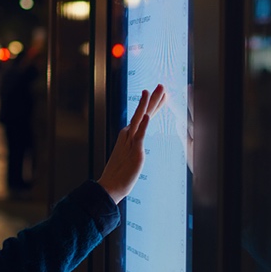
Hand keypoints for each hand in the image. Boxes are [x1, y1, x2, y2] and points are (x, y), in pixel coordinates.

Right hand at [97, 84, 165, 203]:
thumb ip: (132, 147)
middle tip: (161, 85)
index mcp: (128, 136)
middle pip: (142, 113)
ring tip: (152, 91)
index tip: (161, 95)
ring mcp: (131, 142)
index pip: (143, 116)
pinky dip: (143, 125)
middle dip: (152, 99)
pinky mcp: (135, 152)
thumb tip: (134, 143)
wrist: (110, 187)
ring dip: (147, 105)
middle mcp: (128, 136)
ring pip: (140, 119)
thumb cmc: (119, 174)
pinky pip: (140, 136)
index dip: (152, 105)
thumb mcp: (128, 156)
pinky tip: (148, 116)